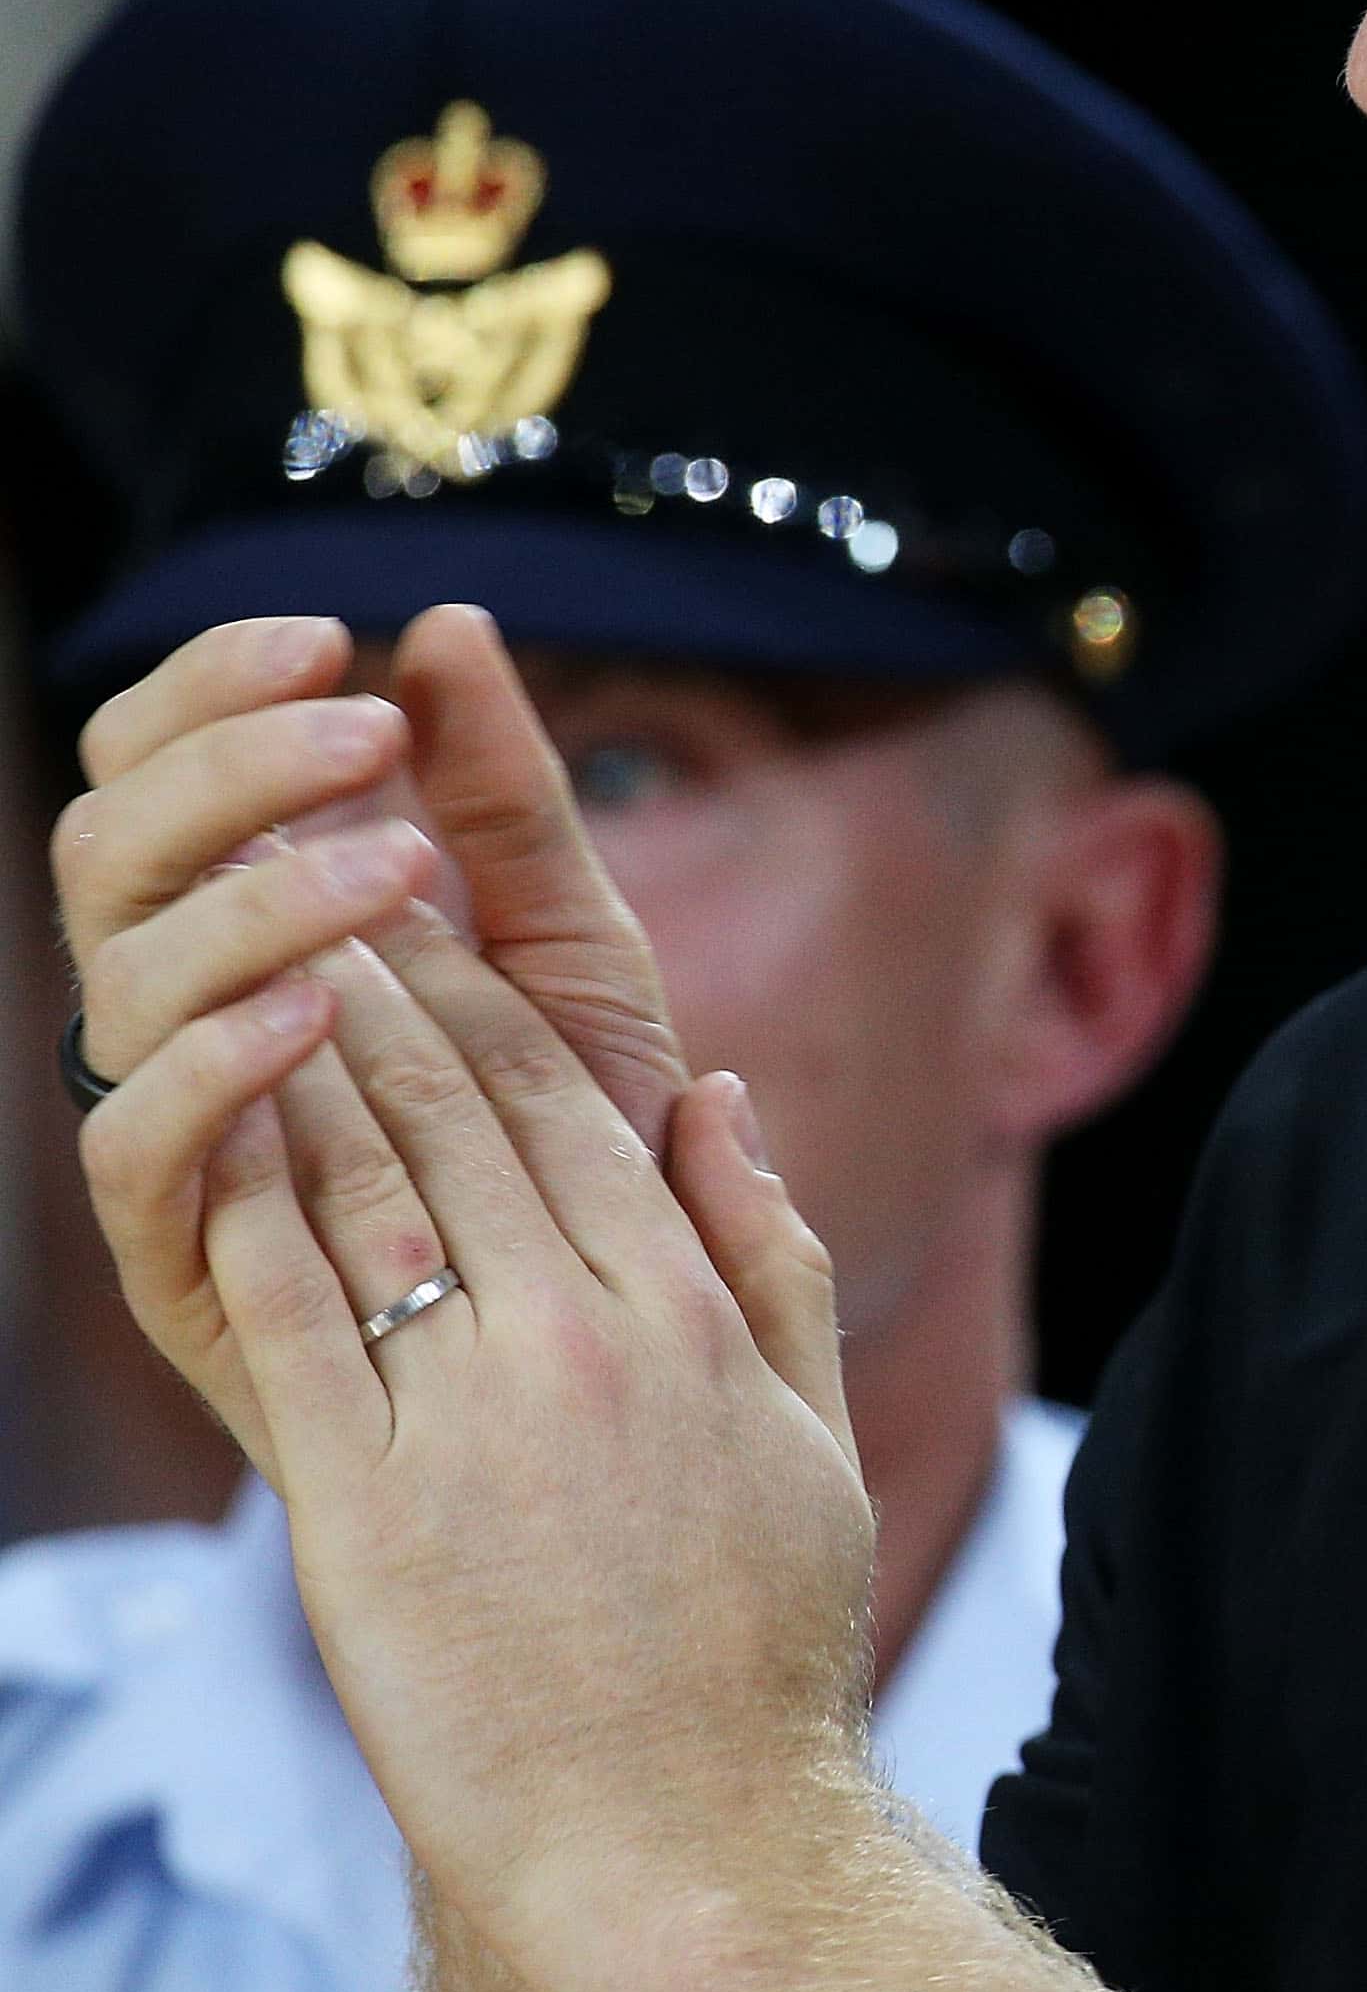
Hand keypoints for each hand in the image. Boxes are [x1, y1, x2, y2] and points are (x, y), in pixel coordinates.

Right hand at [60, 609, 688, 1469]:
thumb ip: (508, 799)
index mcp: (244, 926)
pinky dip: (217, 1063)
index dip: (209, 692)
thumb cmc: (588, 1150)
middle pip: (112, 851)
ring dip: (250, 905)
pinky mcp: (181, 1256)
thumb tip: (453, 624)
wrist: (629, 1367)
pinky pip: (137, 1146)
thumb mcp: (573, 952)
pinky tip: (320, 1008)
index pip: (154, 770)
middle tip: (364, 735)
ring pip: (119, 983)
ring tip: (388, 866)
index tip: (332, 637)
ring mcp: (169, 1132)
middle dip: (228, 771)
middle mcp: (179, 1015)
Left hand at [78, 620, 876, 1991]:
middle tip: (311, 883)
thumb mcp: (811, 1438)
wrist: (693, 1841)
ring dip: (304, 1063)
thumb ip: (768, 1262)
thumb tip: (724, 1106)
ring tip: (245, 970)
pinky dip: (251, 1211)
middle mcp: (584, 1335)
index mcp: (686, 1312)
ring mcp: (476, 1415)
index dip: (491, 992)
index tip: (426, 910)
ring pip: (376, 1189)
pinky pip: (300, 1324)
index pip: (576, 1104)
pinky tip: (208, 1131)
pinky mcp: (370, 1504)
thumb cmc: (759, 1654)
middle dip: (381, 984)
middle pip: (466, 1115)